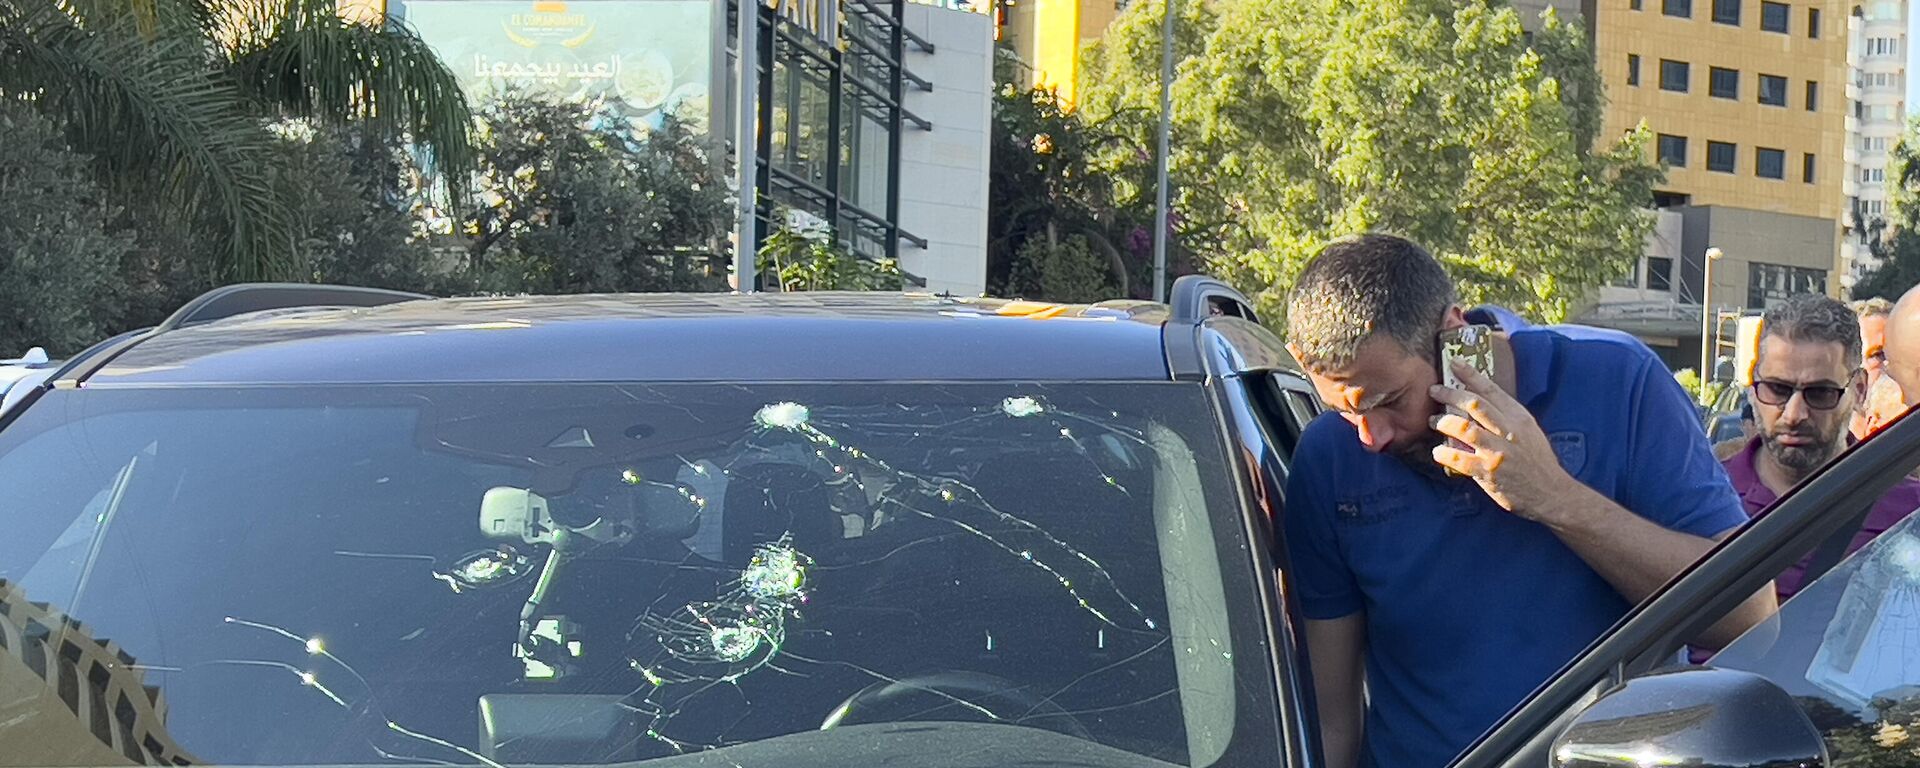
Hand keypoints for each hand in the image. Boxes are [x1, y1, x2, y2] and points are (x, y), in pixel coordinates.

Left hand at [1429, 360, 1575, 522]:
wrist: (1551, 493)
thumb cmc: (1537, 462)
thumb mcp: (1528, 431)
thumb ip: (1506, 417)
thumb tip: (1479, 402)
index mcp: (1520, 418)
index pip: (1492, 390)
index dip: (1471, 375)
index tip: (1455, 363)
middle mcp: (1510, 431)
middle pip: (1475, 404)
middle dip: (1451, 393)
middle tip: (1434, 390)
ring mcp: (1499, 452)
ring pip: (1465, 428)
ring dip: (1445, 422)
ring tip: (1433, 420)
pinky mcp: (1489, 473)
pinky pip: (1460, 459)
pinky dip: (1444, 453)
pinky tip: (1437, 452)